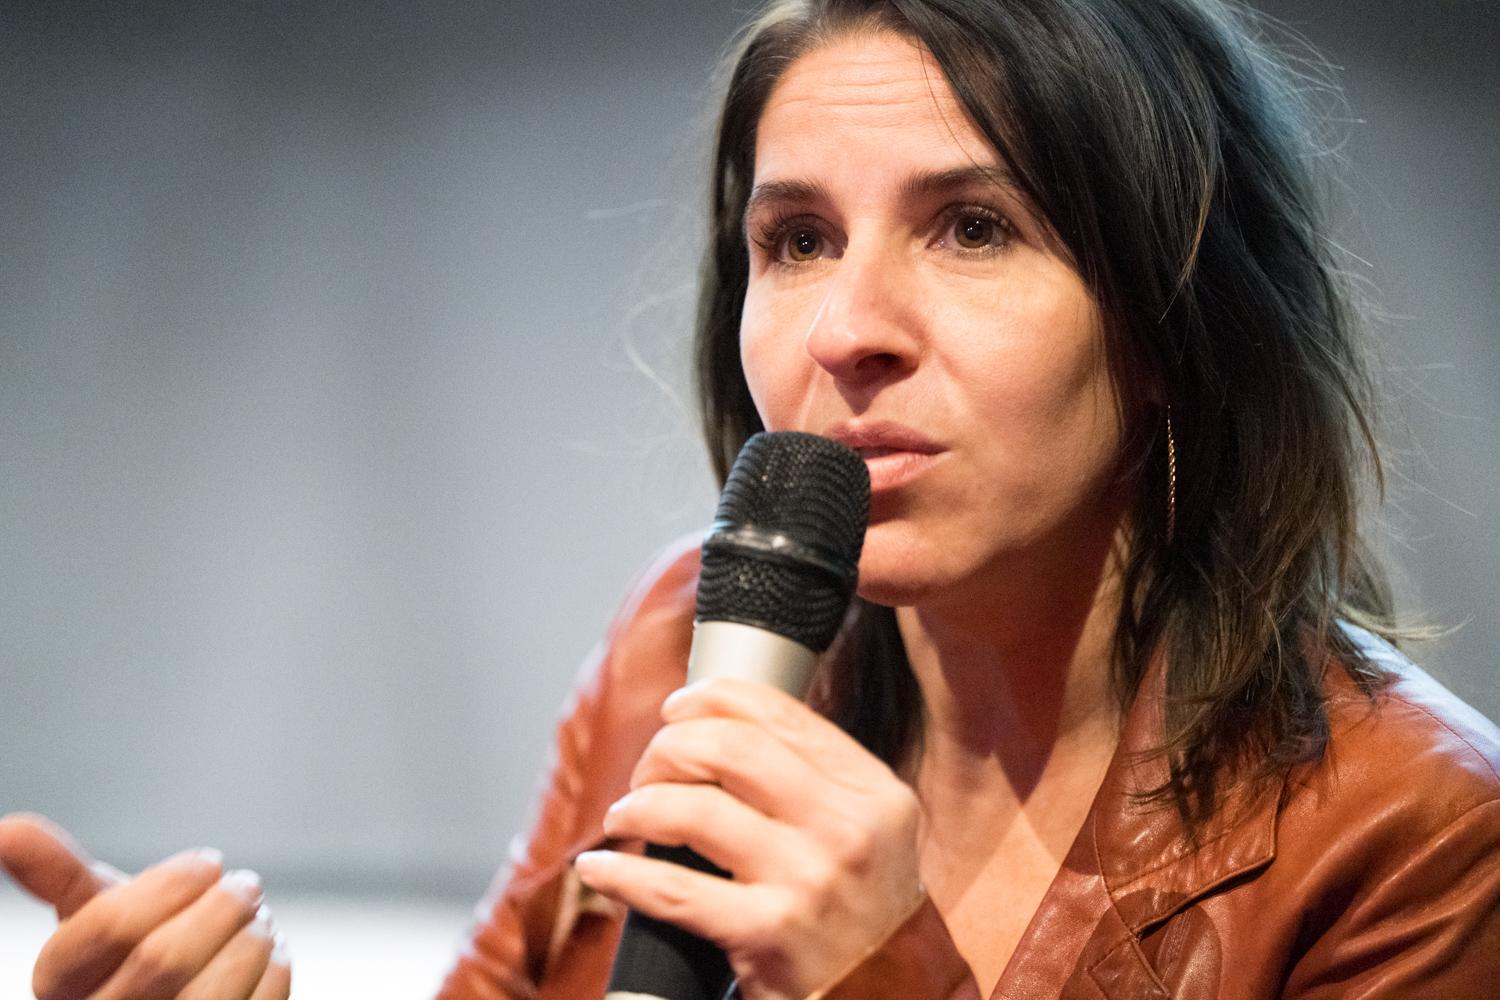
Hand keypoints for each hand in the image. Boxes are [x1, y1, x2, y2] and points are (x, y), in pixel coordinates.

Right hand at [0, 813, 290, 999]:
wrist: (169, 996)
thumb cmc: (130, 950)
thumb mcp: (91, 910)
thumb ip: (57, 872)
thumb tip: (8, 827)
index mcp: (60, 984)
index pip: (108, 928)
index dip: (171, 883)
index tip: (208, 862)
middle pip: (162, 960)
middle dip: (220, 907)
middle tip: (245, 885)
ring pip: (211, 992)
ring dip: (250, 939)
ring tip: (256, 918)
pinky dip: (273, 969)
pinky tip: (267, 954)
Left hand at [574, 678, 924, 999]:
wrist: (884, 999)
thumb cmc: (862, 914)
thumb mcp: (868, 831)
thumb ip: (813, 779)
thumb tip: (720, 727)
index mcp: (870, 791)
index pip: (778, 714)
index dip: (712, 698)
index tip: (677, 709)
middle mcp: (846, 828)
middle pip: (730, 749)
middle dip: (668, 748)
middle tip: (648, 770)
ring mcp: (808, 880)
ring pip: (693, 809)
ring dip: (639, 805)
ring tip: (625, 817)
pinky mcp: (769, 933)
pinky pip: (672, 889)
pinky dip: (621, 874)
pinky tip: (601, 867)